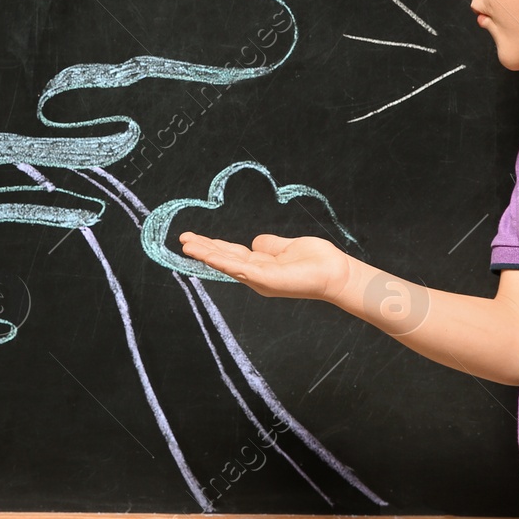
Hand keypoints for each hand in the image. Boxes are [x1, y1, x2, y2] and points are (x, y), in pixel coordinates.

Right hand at [177, 231, 355, 303]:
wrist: (335, 273)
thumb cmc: (316, 261)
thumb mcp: (286, 247)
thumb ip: (269, 245)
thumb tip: (254, 241)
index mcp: (260, 266)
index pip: (232, 255)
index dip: (213, 246)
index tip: (195, 239)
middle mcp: (256, 275)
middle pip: (224, 259)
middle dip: (202, 249)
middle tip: (182, 240)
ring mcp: (259, 279)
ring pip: (226, 264)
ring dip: (205, 254)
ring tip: (186, 245)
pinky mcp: (264, 279)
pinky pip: (238, 268)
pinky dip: (220, 260)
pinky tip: (207, 254)